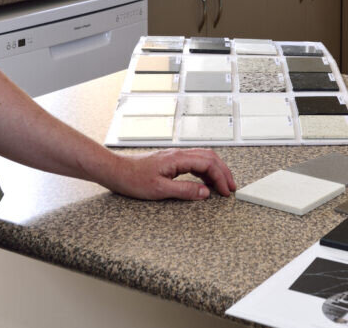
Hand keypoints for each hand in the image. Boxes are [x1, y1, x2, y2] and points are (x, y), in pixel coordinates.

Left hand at [107, 148, 236, 199]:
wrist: (116, 171)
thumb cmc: (132, 179)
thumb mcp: (159, 190)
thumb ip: (184, 191)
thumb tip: (205, 193)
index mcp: (178, 158)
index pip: (208, 164)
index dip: (220, 178)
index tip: (226, 192)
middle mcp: (179, 154)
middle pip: (210, 158)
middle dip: (224, 172)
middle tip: (231, 187)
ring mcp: (175, 157)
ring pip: (204, 158)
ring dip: (216, 171)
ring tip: (222, 185)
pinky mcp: (171, 162)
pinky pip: (195, 162)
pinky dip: (205, 171)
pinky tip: (205, 182)